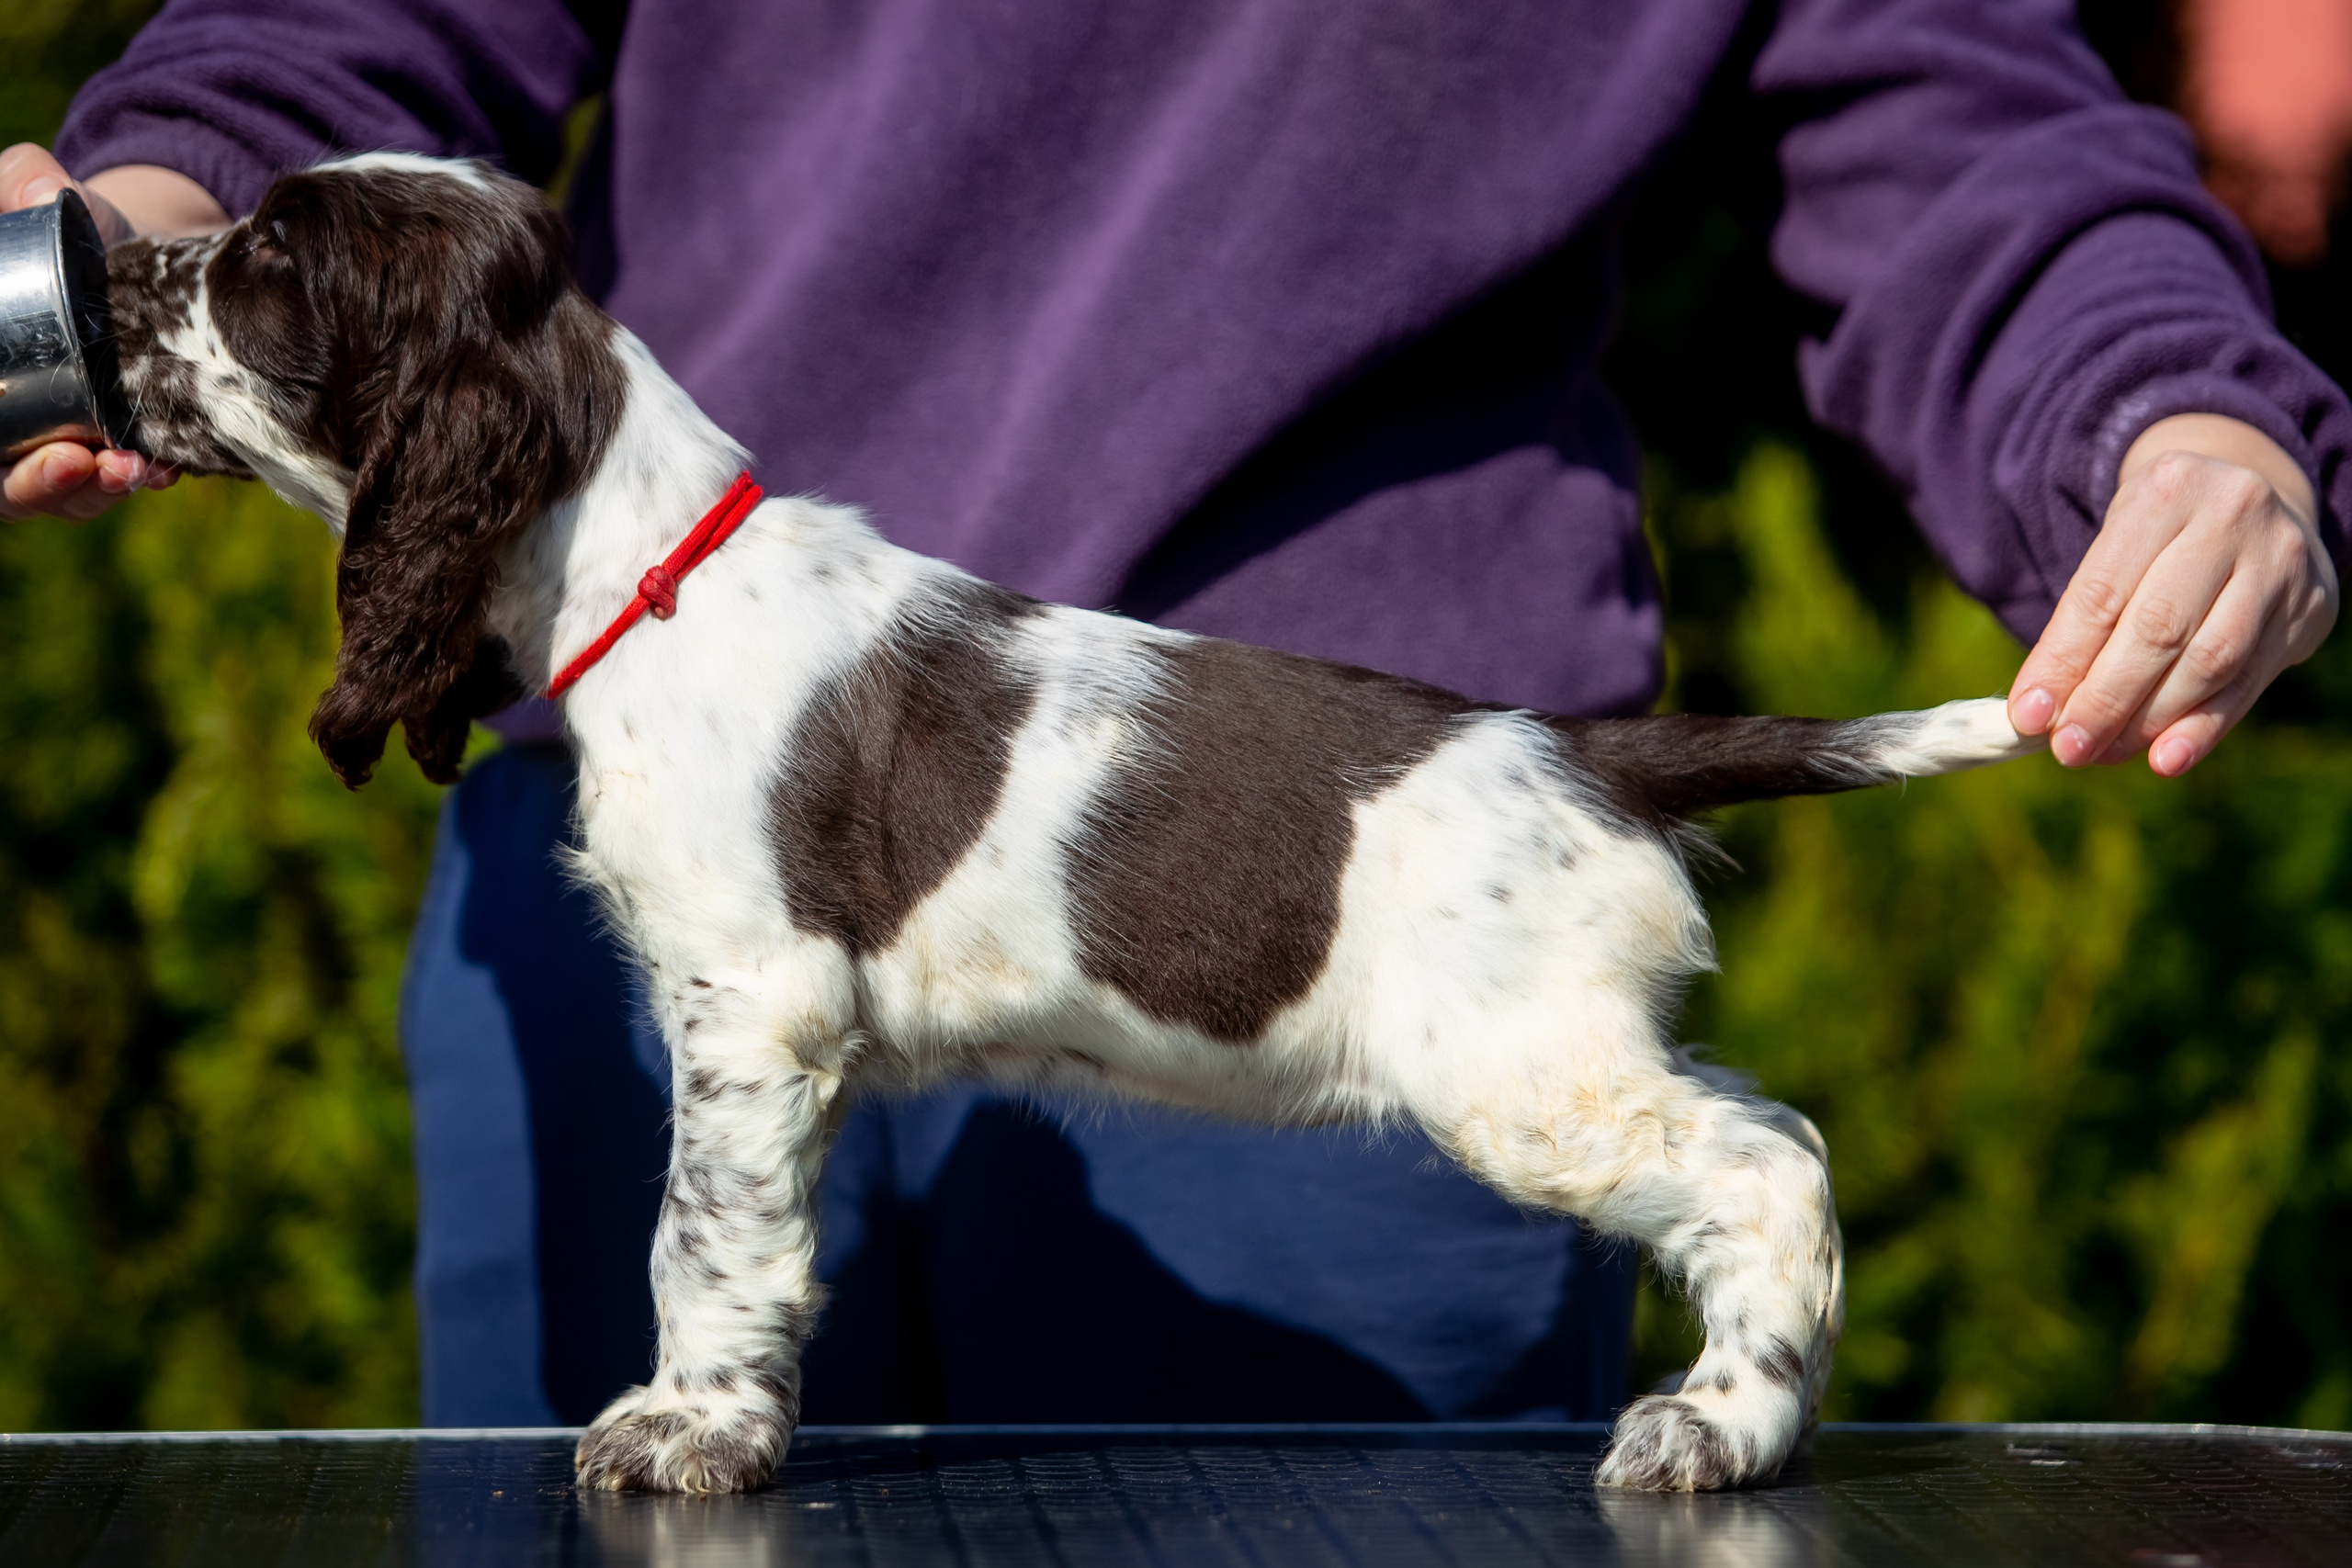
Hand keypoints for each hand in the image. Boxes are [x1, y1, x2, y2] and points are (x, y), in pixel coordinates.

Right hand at [1, 143, 225, 522]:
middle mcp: (10, 425)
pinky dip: (143, 479)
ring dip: (98, 491)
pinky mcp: (122, 451)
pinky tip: (169, 470)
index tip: (48, 448)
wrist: (143, 259)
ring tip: (137, 470)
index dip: (2, 462)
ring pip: (68, 496)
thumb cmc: (71, 233)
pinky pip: (123, 483)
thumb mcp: (38, 198)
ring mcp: (64, 445)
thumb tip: (48, 191)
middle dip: (41, 485)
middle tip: (81, 464)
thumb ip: (23, 183)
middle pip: (9, 486)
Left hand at [2008, 413, 2339, 775]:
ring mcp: (2279, 563)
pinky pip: (2251, 680)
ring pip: (2211, 659)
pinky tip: (2166, 759)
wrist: (2253, 503)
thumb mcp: (2117, 548)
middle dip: (2105, 698)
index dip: (2063, 661)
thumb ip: (2080, 623)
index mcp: (2166, 492)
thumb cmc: (2160, 538)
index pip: (2103, 592)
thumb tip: (2041, 711)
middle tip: (2066, 748)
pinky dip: (2204, 727)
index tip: (2029, 716)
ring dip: (2151, 720)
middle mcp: (2231, 518)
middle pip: (2159, 628)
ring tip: (2104, 754)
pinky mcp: (2308, 609)